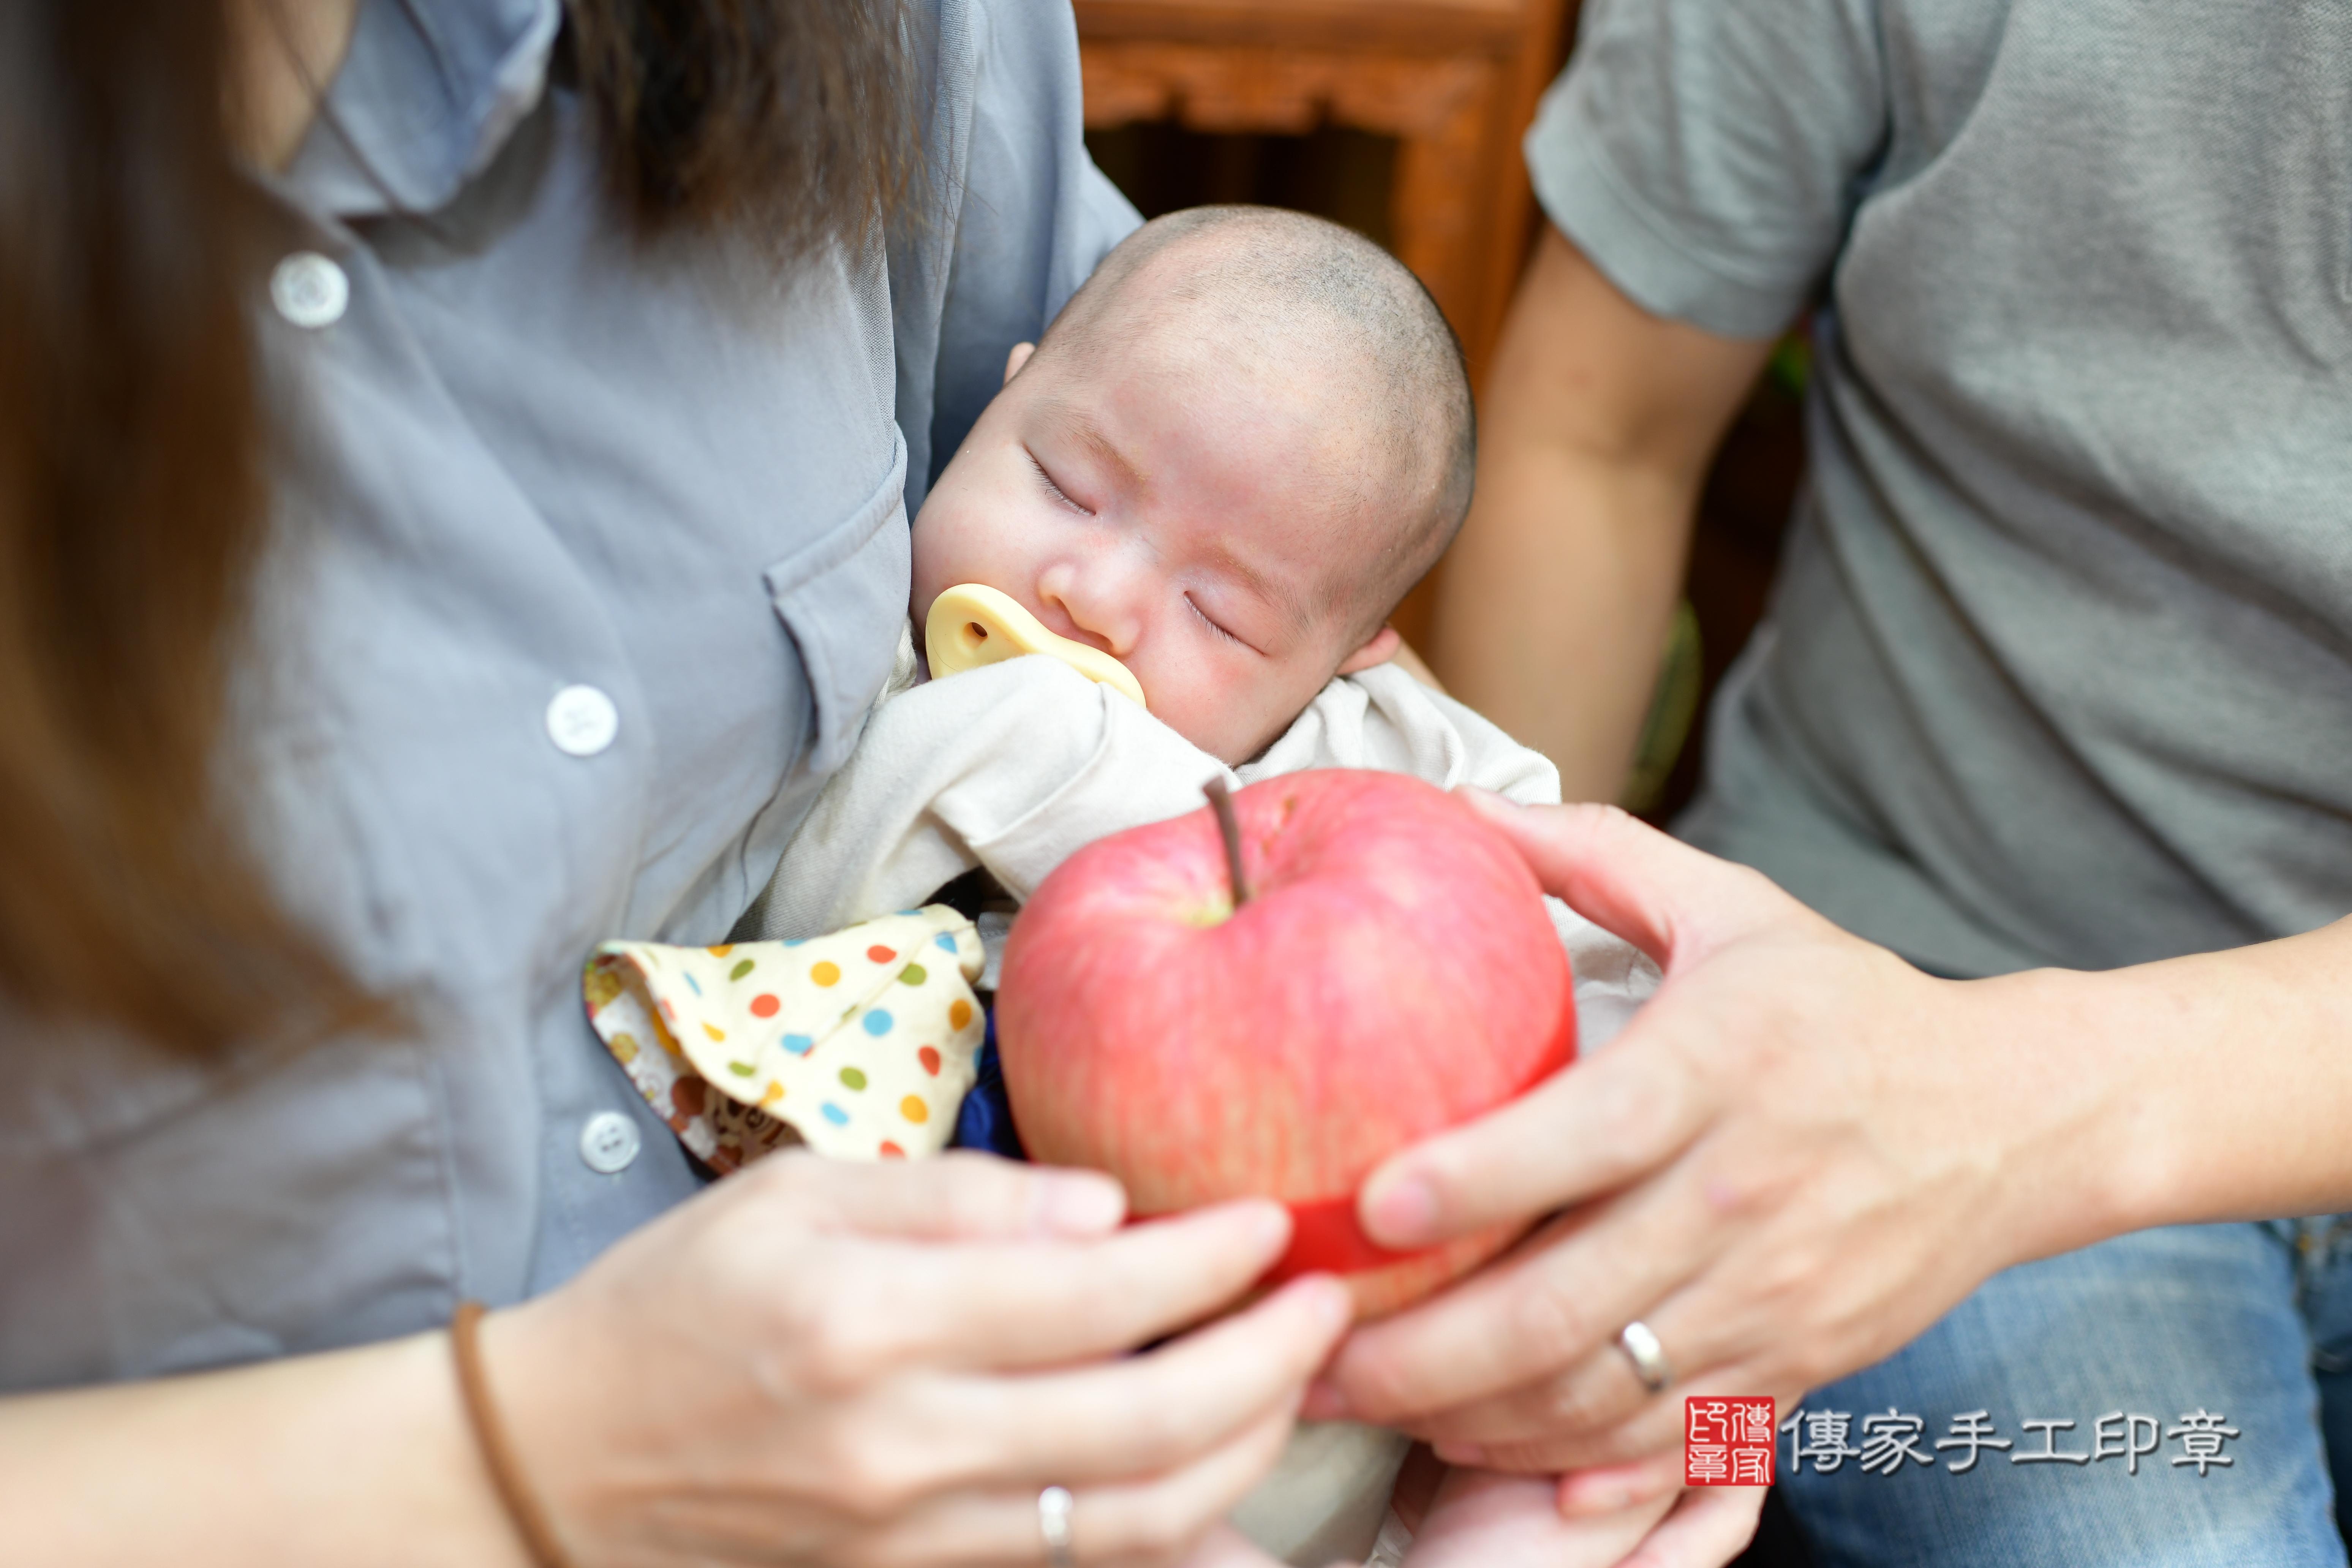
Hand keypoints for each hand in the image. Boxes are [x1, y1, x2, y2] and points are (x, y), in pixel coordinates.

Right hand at [490, 1150, 1351, 1567]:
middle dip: (1266, 1360)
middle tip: (1326, 1300)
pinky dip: (1177, 1533)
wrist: (558, 1461)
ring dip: (1245, 1448)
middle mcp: (901, 1439)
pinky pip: (1079, 1566)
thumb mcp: (798, 1192)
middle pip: (1142, 1421)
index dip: (1208, 1259)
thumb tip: (1107, 1210)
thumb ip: (960, 1198)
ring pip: (1135, 1516)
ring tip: (1296, 1377)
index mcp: (870, 1317)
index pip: (1094, 1293)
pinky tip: (1235, 1483)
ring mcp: (912, 1532)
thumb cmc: (680, 1299)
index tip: (1272, 1219)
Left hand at [1314, 797, 2112, 1509]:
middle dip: (1418, 1349)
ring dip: (1462, 1416)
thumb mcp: (1732, 906)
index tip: (1368, 1208)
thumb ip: (1592, 855)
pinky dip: (1553, 1460)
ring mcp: (1769, 1298)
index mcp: (1718, 1070)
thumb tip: (1460, 807)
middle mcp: (1742, 1196)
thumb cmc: (1846, 1007)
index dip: (1471, 1181)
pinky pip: (1654, 1439)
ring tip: (1354, 1401)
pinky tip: (1468, 1441)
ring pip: (1594, 1394)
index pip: (1582, 1139)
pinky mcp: (1792, 1368)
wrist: (2013, 1119)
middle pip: (1563, 1305)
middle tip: (1308, 1352)